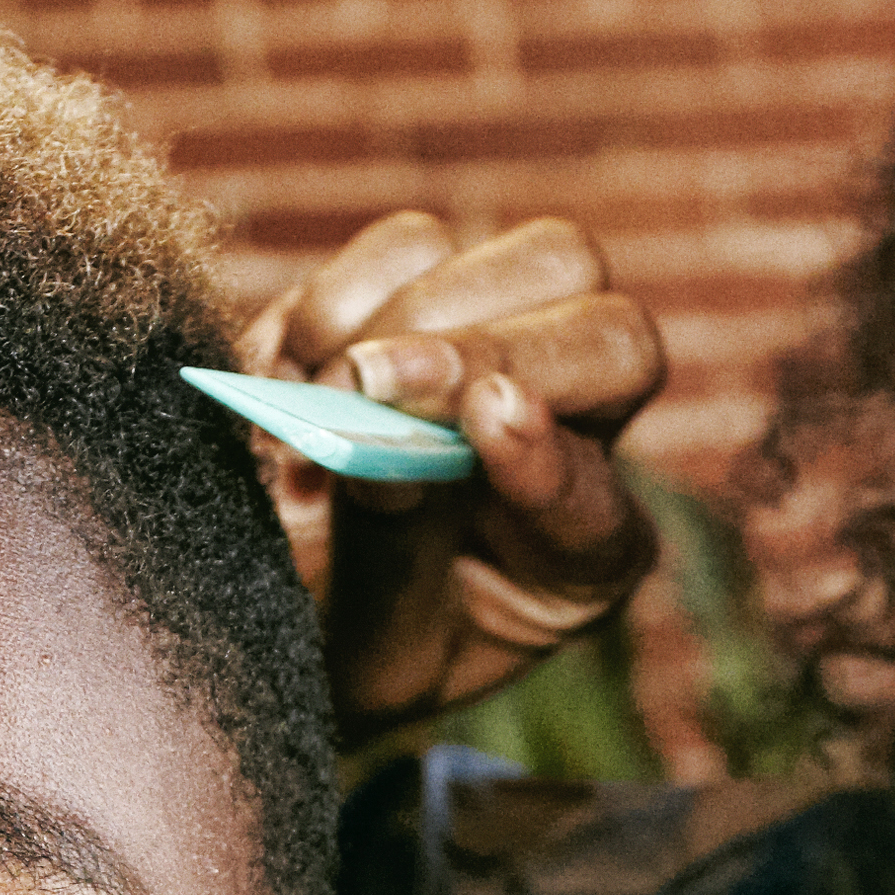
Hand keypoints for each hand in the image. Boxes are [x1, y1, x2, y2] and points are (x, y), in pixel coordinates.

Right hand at [237, 213, 664, 730]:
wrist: (283, 615)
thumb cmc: (343, 648)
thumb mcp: (371, 646)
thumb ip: (382, 547)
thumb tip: (368, 429)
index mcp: (581, 556)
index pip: (596, 492)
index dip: (545, 457)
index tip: (484, 420)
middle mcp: (574, 441)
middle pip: (612, 332)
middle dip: (489, 346)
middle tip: (370, 381)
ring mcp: (513, 355)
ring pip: (543, 261)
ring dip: (416, 314)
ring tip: (319, 393)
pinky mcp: (431, 297)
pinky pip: (415, 246)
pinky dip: (346, 295)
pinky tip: (295, 369)